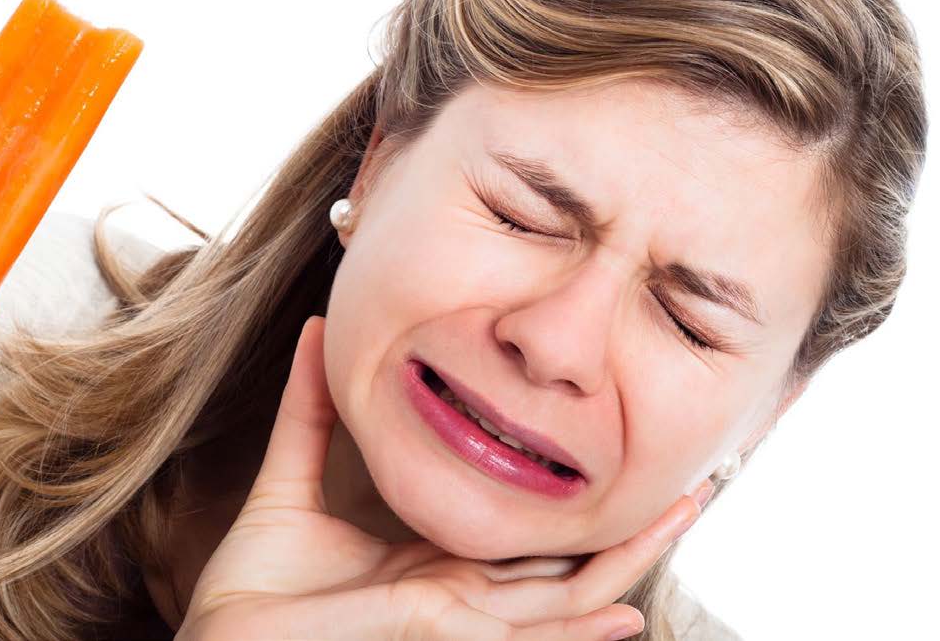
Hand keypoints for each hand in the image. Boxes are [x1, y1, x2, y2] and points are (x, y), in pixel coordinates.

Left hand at [176, 316, 705, 639]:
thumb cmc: (252, 589)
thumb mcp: (289, 481)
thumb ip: (310, 412)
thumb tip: (318, 329)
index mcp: (432, 562)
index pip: (523, 538)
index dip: (573, 505)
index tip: (615, 461)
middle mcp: (457, 594)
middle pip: (563, 566)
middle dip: (627, 530)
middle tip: (688, 485)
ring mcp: (454, 620)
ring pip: (564, 597)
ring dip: (627, 560)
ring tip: (683, 513)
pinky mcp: (435, 632)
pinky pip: (522, 632)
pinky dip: (577, 627)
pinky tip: (628, 612)